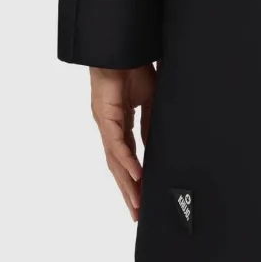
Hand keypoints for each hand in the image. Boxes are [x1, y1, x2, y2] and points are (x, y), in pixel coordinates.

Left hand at [90, 64, 155, 220]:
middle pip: (118, 166)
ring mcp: (105, 123)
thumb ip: (151, 122)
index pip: (127, 156)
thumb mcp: (150, 99)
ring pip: (115, 161)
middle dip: (127, 190)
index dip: (134, 177)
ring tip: (136, 203)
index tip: (142, 196)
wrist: (121, 47)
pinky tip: (136, 176)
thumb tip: (155, 144)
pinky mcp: (105, 116)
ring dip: (126, 183)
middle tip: (136, 213)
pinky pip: (117, 144)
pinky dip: (127, 161)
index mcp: (119, 123)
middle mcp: (109, 127)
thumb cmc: (132, 65)